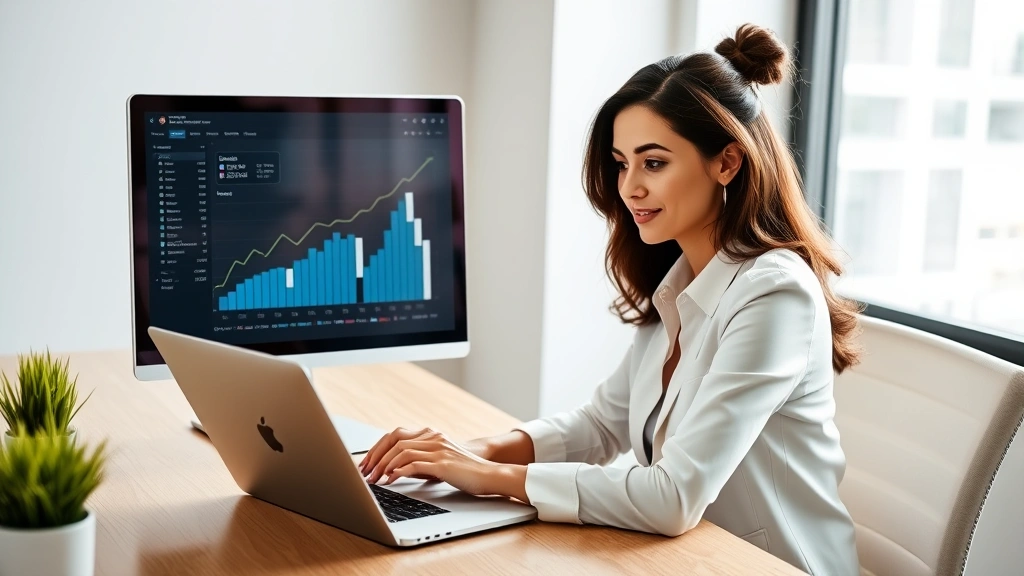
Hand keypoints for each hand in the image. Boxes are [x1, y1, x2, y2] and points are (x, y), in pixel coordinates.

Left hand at [358, 427, 523, 498]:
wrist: (489, 475)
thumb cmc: (465, 472)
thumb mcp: (439, 461)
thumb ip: (420, 460)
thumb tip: (394, 469)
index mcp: (431, 435)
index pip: (395, 435)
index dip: (377, 448)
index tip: (366, 463)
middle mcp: (433, 438)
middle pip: (395, 440)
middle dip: (376, 457)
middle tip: (365, 473)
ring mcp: (438, 449)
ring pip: (402, 451)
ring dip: (384, 465)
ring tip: (376, 479)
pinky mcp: (443, 464)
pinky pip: (415, 464)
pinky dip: (399, 471)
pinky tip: (391, 479)